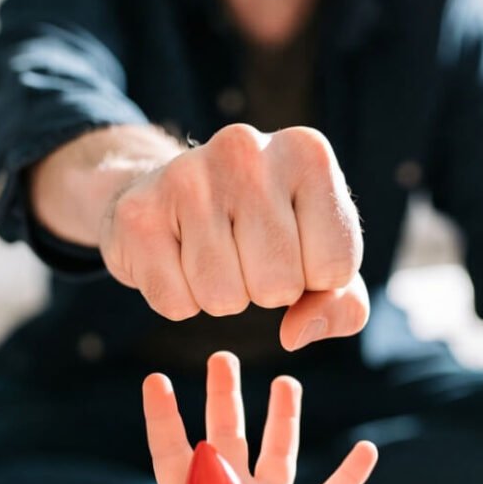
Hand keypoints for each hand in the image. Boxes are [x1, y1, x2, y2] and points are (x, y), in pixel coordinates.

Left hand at [45, 351, 377, 483]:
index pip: (172, 451)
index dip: (162, 418)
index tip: (153, 382)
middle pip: (226, 434)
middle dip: (223, 397)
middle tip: (220, 357)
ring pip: (278, 451)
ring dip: (283, 417)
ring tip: (286, 381)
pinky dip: (351, 475)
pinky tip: (366, 449)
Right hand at [100, 123, 368, 350]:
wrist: (169, 194)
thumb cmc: (264, 231)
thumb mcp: (323, 259)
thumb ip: (344, 305)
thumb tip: (295, 333)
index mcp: (308, 153)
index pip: (335, 266)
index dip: (316, 280)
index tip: (295, 249)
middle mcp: (247, 150)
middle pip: (279, 285)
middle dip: (267, 290)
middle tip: (246, 254)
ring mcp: (186, 176)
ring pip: (224, 297)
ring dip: (223, 297)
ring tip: (213, 255)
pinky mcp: (138, 213)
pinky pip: (175, 303)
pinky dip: (180, 300)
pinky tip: (177, 259)